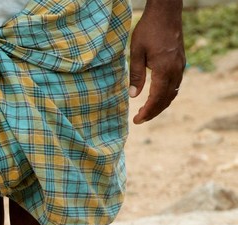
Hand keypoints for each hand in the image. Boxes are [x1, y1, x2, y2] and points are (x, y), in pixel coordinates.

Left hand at [128, 1, 184, 123]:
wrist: (166, 14)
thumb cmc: (148, 30)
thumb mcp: (136, 52)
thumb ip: (136, 75)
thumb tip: (133, 96)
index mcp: (164, 69)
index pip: (157, 98)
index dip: (148, 112)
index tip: (137, 120)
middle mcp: (176, 70)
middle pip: (166, 99)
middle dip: (153, 112)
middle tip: (140, 120)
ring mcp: (180, 66)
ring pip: (173, 93)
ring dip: (161, 105)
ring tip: (147, 112)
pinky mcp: (180, 62)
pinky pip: (176, 84)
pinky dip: (167, 95)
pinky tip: (157, 98)